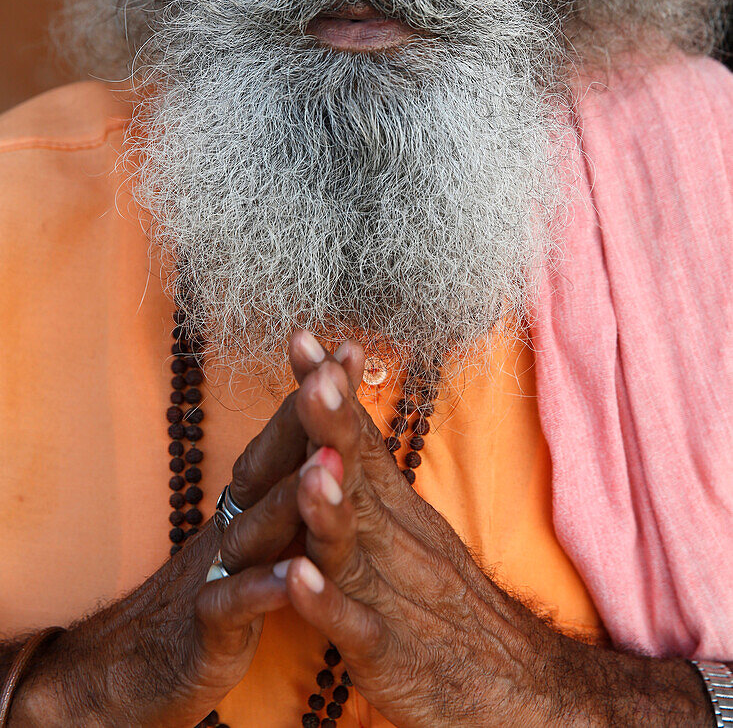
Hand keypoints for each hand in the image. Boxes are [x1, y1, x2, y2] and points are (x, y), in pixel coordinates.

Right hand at [11, 387, 310, 727]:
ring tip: (328, 466)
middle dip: (307, 418)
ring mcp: (219, 568)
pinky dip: (262, 588)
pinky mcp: (207, 624)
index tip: (353, 347)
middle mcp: (237, 519)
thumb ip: (289, 482)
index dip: (321, 395)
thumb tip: (333, 433)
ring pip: (256, 526)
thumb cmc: (220, 586)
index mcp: (255, 497)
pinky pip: (233, 602)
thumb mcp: (259, 528)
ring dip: (292, 496)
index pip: (291, 435)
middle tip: (335, 375)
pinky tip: (294, 574)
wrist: (138, 662)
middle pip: (273, 462)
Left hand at [282, 340, 713, 727]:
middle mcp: (399, 543)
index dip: (330, 391)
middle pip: (362, 477)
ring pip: (359, 546)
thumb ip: (370, 485)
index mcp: (398, 512)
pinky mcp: (392, 657)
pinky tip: (299, 580)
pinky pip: (358, 627)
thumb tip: (333, 428)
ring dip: (332, 507)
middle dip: (333, 426)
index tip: (303, 337)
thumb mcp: (411, 535)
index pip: (361, 438)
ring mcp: (396, 598)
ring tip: (311, 471)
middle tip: (314, 378)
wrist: (517, 689)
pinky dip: (328, 605)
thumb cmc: (448, 608)